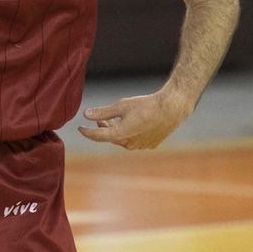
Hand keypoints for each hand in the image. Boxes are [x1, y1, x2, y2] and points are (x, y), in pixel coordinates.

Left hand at [77, 88, 192, 149]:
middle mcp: (129, 144)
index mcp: (120, 135)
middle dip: (104, 129)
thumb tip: (86, 114)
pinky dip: (130, 133)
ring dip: (117, 131)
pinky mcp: (151, 144)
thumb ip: (103, 112)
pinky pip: (135, 141)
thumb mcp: (121, 105)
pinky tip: (132, 124)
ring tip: (114, 120)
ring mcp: (141, 146)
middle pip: (111, 137)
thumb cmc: (146, 105)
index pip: (98, 136)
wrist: (172, 109)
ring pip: (123, 140)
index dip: (87, 132)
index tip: (80, 128)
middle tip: (100, 120)